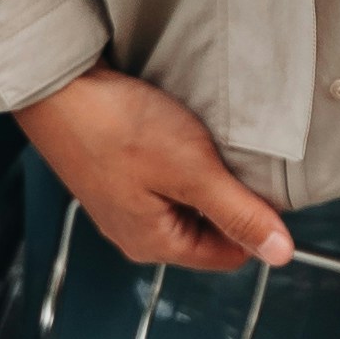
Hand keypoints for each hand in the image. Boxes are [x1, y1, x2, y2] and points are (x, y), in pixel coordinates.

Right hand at [18, 66, 295, 275]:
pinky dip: (174, 160)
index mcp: (155, 245)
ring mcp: (121, 207)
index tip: (255, 182)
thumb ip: (240, 213)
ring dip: (199, 175)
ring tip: (194, 141)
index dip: (252, 219)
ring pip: (185, 202)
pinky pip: (161, 181)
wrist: (58, 84)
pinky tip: (169, 133)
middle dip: (223, 195)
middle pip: (208, 230)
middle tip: (222, 155)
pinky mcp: (113, 178)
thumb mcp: (193, 171)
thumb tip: (280, 253)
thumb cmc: (116, 126)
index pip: (231, 254)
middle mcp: (135, 235)